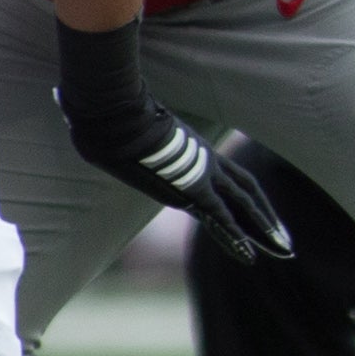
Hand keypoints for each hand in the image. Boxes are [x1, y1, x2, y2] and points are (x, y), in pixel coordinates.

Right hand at [54, 20, 294, 265]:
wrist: (115, 113)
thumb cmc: (113, 114)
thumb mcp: (121, 121)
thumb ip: (113, 121)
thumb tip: (70, 101)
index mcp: (193, 150)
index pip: (228, 175)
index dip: (244, 195)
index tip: (255, 213)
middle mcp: (205, 162)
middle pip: (246, 190)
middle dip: (265, 216)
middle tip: (283, 238)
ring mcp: (203, 174)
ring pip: (244, 205)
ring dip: (264, 229)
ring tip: (284, 251)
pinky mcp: (194, 188)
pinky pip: (222, 218)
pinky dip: (238, 237)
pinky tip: (252, 255)